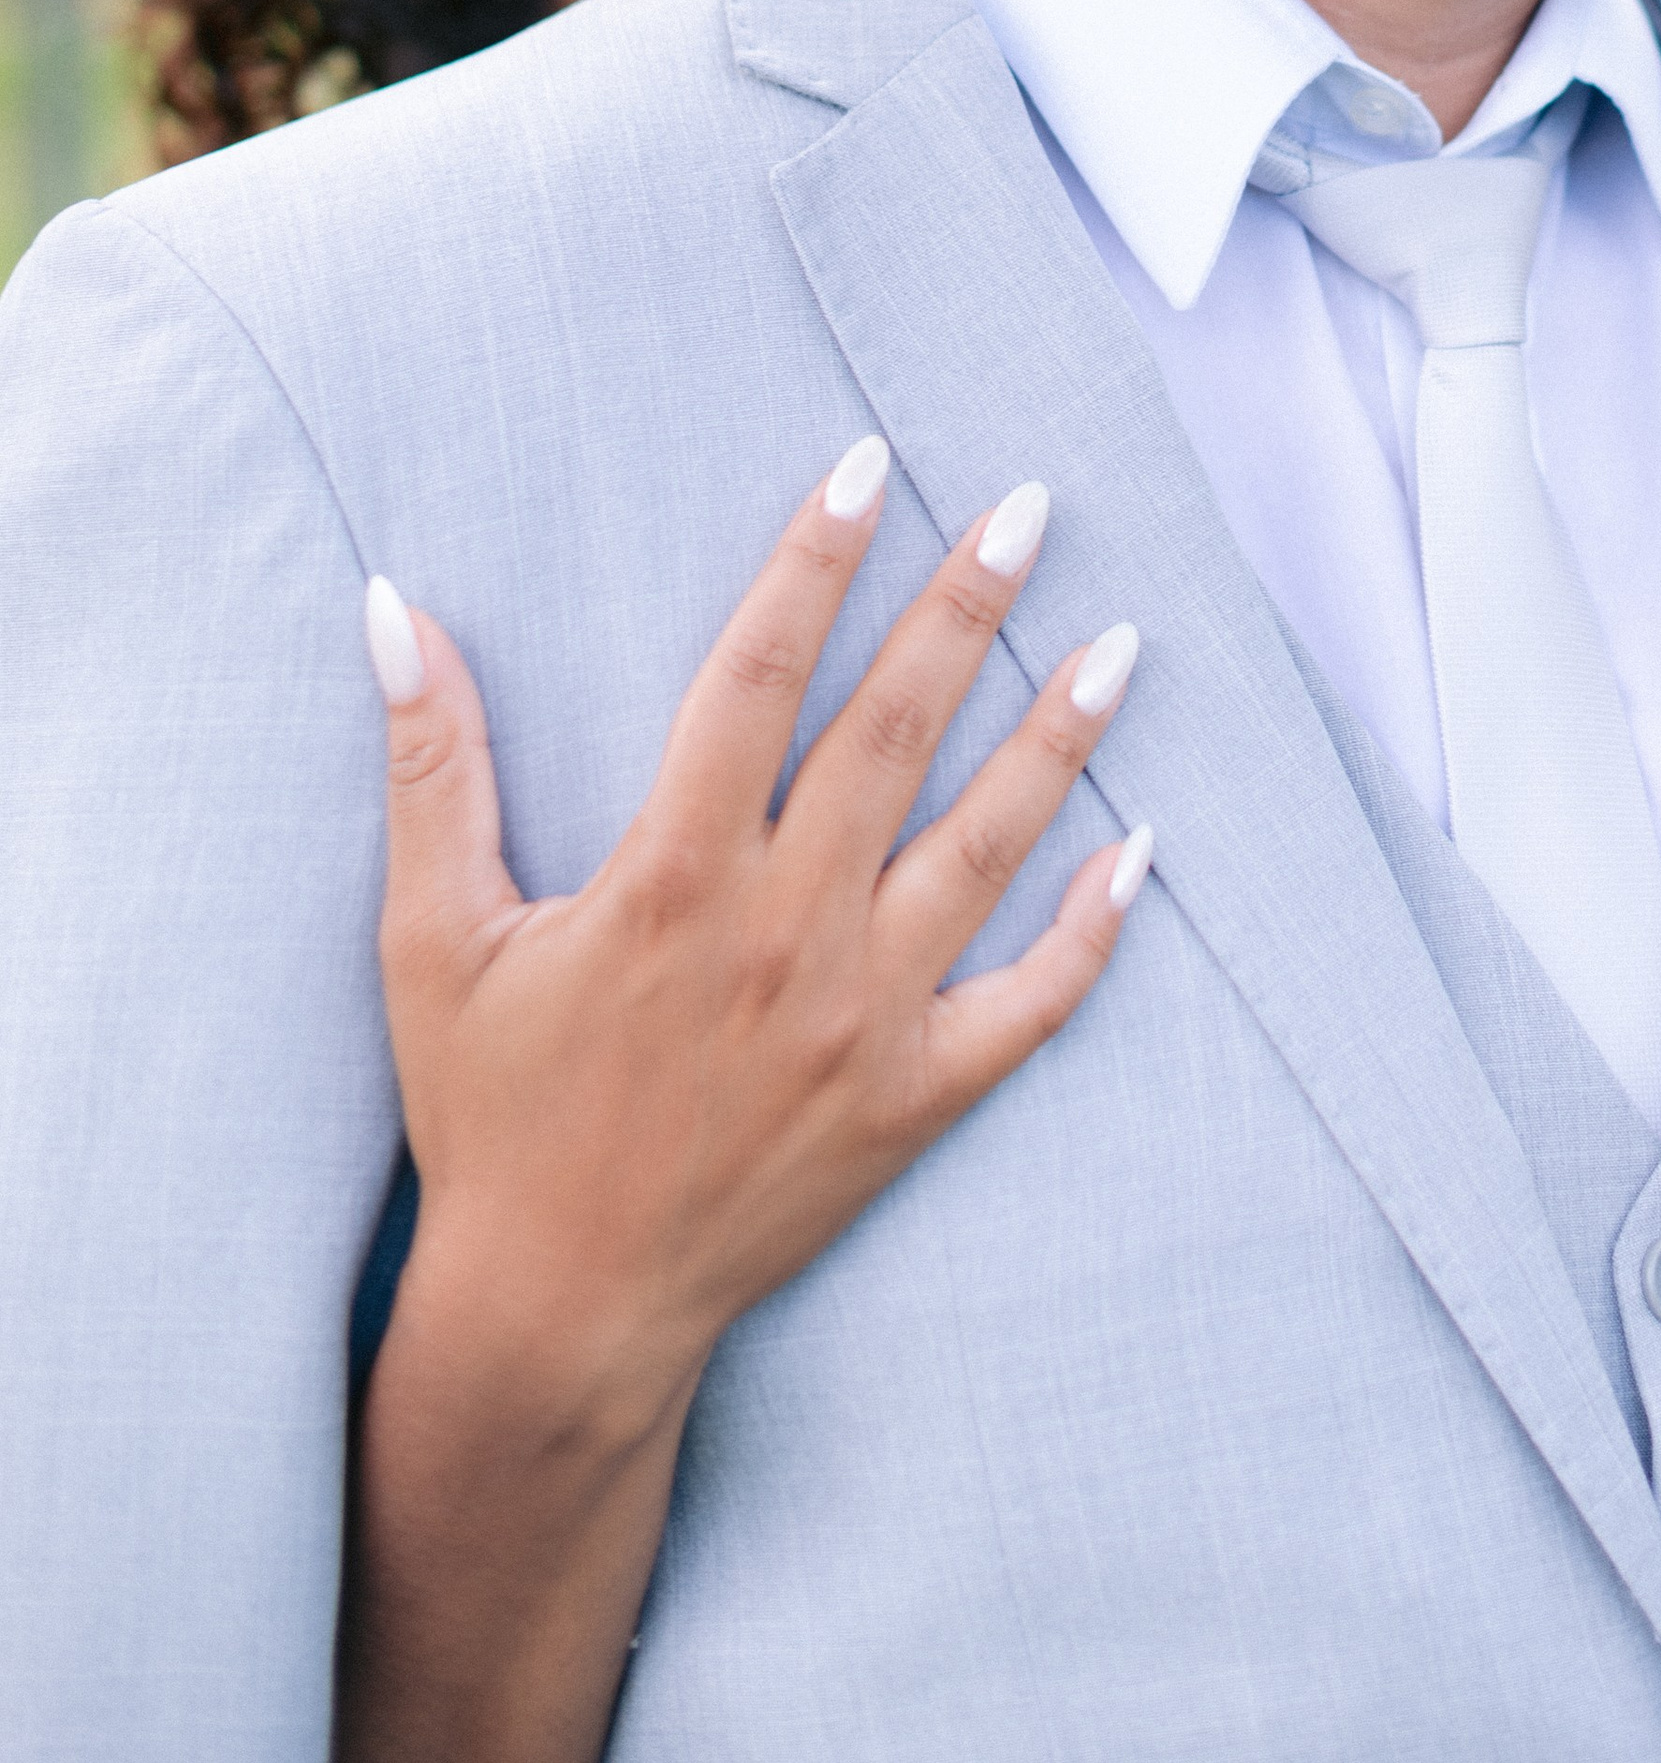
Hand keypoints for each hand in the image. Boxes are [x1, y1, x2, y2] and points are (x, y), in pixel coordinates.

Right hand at [339, 449, 1146, 1762]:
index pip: (756, 677)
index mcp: (671, 879)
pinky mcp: (912, 1102)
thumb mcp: (435, 939)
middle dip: (965, 608)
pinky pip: (1027, 1006)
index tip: (867, 466)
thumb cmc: (491, 1115)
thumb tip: (394, 607)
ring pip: (984, 847)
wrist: (560, 1315)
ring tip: (1122, 642)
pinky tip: (1144, 853)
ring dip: (1059, 741)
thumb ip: (432, 766)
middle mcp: (782, 934)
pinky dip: (1091, 932)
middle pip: (894, 732)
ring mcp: (862, 1020)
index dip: (812, 563)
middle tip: (1032, 506)